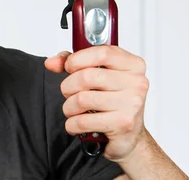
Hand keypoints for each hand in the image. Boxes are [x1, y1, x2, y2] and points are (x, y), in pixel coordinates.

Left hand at [44, 45, 150, 162]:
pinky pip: (83, 121)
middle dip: (68, 86)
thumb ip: (74, 62)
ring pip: (82, 99)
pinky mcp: (122, 124)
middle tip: (68, 92)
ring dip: (69, 107)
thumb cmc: (113, 100)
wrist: (131, 135)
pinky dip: (72, 123)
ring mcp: (131, 104)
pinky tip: (76, 123)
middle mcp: (136, 83)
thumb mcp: (98, 74)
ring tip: (73, 109)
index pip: (102, 53)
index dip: (77, 59)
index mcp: (133, 65)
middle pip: (87, 76)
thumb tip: (51, 62)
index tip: (69, 66)